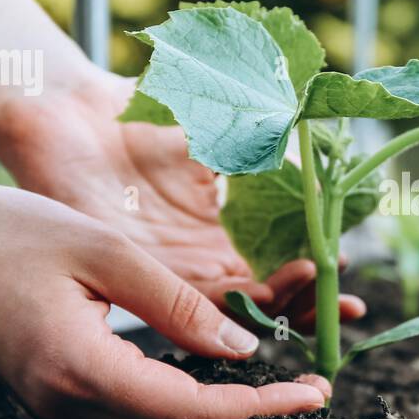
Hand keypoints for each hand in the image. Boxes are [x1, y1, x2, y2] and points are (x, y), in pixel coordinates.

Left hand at [0, 73, 365, 329]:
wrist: (71, 108)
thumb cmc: (139, 112)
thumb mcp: (221, 129)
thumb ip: (268, 151)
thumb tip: (328, 168)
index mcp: (222, 231)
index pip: (279, 270)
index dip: (316, 278)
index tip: (348, 270)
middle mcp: (200, 259)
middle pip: (266, 301)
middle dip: (310, 308)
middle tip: (346, 308)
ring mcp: (170, 269)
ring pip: (235, 310)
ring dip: (280, 306)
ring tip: (314, 288)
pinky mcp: (137, 272)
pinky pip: (189, 302)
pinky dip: (228, 304)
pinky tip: (262, 291)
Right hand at [0, 175, 329, 418]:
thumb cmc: (8, 229)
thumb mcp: (107, 252)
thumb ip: (179, 305)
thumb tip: (246, 351)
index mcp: (82, 371)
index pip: (194, 411)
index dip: (263, 407)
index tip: (315, 393)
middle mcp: (67, 404)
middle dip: (251, 411)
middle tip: (311, 383)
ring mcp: (54, 404)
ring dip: (218, 405)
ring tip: (277, 376)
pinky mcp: (50, 390)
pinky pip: (130, 405)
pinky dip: (180, 392)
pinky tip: (212, 364)